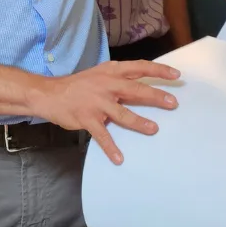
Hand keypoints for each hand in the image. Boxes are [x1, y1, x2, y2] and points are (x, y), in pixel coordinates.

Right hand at [42, 61, 180, 165]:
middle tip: (172, 103)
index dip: (158, 71)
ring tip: (154, 129)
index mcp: (110, 71)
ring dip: (140, 122)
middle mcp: (105, 85)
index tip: (176, 76)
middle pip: (135, 90)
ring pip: (123, 114)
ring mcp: (96, 103)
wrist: (49, 94)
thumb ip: (119, 80)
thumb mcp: (98, 75)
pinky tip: (119, 158)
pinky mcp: (87, 119)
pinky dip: (111, 148)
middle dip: (156, 97)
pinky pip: (102, 136)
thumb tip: (143, 89)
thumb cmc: (77, 85)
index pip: (139, 68)